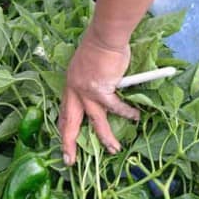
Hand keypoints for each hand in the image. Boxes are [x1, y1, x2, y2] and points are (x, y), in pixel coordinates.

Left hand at [58, 28, 139, 165]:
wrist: (105, 37)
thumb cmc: (99, 48)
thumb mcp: (85, 68)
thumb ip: (89, 82)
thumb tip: (102, 91)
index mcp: (70, 86)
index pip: (64, 112)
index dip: (63, 128)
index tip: (63, 141)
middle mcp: (74, 92)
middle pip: (69, 122)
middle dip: (69, 144)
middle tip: (69, 161)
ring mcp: (87, 93)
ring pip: (95, 122)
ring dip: (105, 137)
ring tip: (114, 149)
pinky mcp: (101, 91)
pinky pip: (115, 107)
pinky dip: (127, 112)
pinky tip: (136, 117)